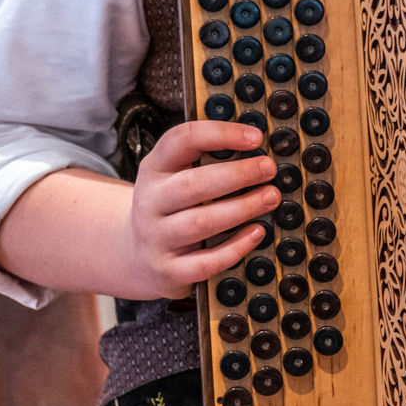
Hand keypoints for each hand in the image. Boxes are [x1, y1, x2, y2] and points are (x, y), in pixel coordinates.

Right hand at [117, 122, 278, 295]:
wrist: (134, 255)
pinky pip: (205, 262)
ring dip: (242, 208)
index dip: (220, 134)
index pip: (181, 140)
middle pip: (192, 184)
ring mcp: (156, 238)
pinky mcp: (168, 270)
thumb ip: (206, 159)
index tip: (256, 137)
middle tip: (269, 169)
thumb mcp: (175, 175)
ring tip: (272, 197)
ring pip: (200, 223)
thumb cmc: (171, 207)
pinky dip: (235, 248)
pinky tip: (257, 233)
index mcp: (155, 169)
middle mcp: (150, 202)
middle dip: (237, 175)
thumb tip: (258, 144)